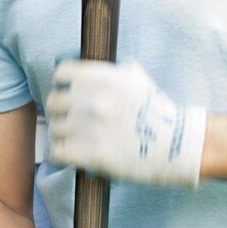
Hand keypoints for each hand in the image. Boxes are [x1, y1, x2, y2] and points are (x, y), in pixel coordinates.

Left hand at [45, 58, 206, 187]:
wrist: (173, 146)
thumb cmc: (157, 114)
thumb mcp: (136, 80)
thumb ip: (111, 73)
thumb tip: (92, 73)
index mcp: (101, 77)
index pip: (62, 74)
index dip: (62, 85)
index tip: (67, 94)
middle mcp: (90, 100)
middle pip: (53, 102)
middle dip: (60, 112)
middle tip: (70, 121)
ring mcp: (87, 128)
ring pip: (54, 129)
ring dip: (62, 135)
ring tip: (75, 140)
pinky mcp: (87, 154)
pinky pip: (56, 151)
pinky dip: (62, 154)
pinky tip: (72, 154)